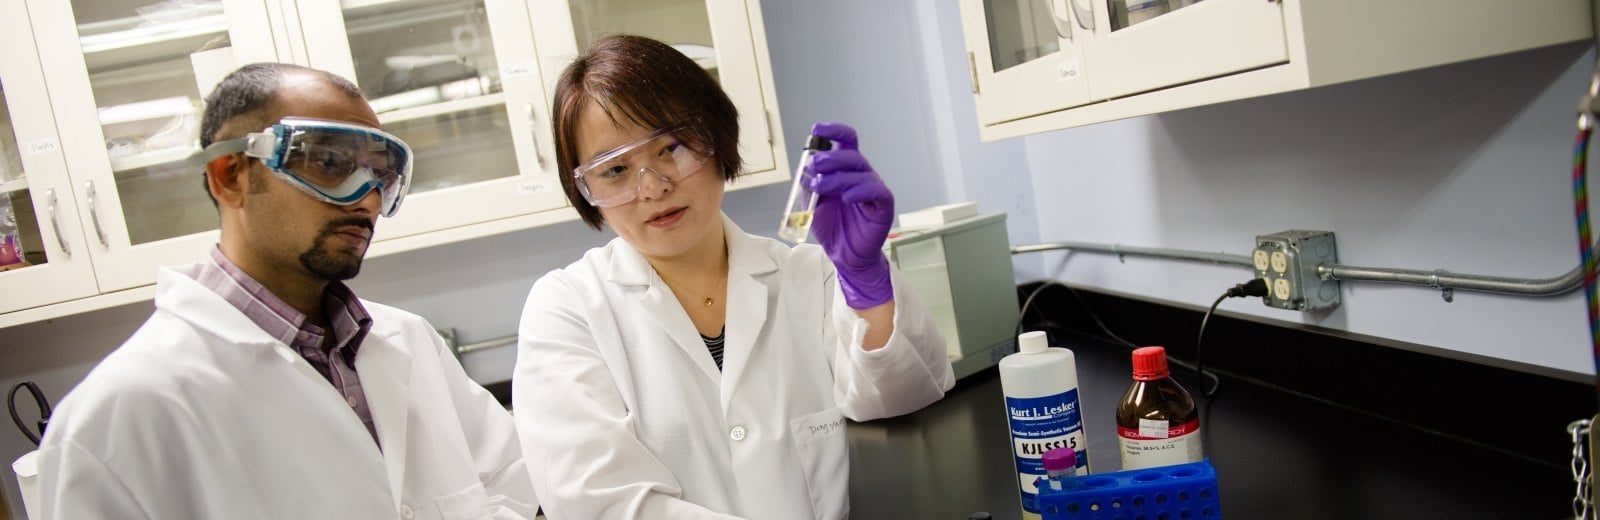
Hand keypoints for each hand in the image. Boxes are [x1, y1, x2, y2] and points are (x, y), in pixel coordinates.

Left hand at [807, 122, 893, 309]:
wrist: (843, 254)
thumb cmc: (832, 226)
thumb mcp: (814, 201)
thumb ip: (811, 183)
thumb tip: (807, 166)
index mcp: (846, 170)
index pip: (846, 142)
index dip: (835, 131)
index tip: (817, 130)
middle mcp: (862, 175)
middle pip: (852, 156)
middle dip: (832, 157)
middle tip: (815, 165)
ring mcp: (874, 189)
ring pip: (861, 173)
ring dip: (838, 177)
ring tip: (820, 187)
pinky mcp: (883, 206)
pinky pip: (877, 191)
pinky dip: (860, 191)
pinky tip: (847, 197)